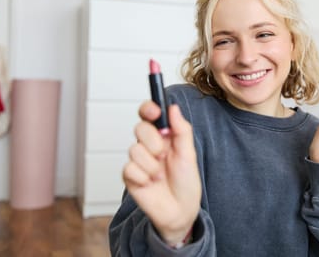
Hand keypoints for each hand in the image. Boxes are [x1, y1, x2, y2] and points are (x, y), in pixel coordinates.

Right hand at [123, 101, 201, 244]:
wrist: (180, 210)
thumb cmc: (186, 182)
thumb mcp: (188, 154)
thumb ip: (181, 130)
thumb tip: (173, 107)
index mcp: (163, 136)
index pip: (149, 115)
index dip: (148, 109)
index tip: (155, 112)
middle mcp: (148, 145)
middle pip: (140, 128)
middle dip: (153, 142)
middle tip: (164, 155)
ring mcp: (138, 160)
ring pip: (134, 150)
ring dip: (151, 165)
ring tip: (161, 175)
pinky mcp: (130, 176)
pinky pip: (130, 168)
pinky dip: (144, 177)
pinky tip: (151, 184)